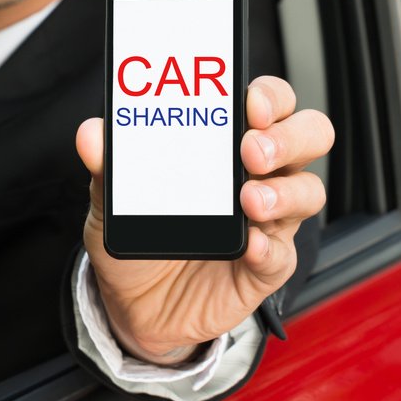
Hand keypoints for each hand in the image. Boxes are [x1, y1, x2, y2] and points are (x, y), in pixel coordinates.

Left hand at [77, 76, 332, 364]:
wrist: (134, 304)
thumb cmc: (138, 234)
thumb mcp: (113, 199)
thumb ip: (108, 166)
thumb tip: (91, 134)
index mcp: (228, 142)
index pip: (269, 102)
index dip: (269, 95)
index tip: (249, 100)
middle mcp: (259, 173)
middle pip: (308, 136)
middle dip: (288, 136)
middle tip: (251, 149)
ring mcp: (269, 220)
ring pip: (308, 192)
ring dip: (284, 191)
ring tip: (249, 200)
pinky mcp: (266, 266)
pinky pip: (282, 254)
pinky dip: (269, 247)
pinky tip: (250, 245)